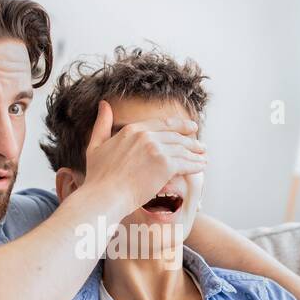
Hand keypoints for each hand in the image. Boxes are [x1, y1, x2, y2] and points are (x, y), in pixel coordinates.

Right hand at [83, 100, 206, 213]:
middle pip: (175, 135)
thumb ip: (102, 124)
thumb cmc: (98, 177)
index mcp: (132, 130)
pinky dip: (196, 164)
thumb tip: (104, 104)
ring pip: (182, 149)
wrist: (104, 196)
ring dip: (196, 152)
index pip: (162, 124)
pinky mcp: (165, 165)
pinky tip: (201, 166)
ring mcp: (156, 149)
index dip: (178, 126)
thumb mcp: (95, 145)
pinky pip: (186, 163)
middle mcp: (146, 136)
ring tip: (203, 156)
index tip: (189, 128)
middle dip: (191, 139)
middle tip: (200, 144)